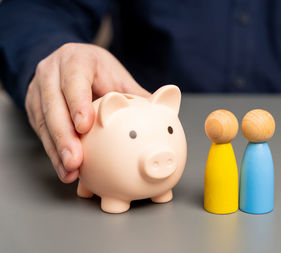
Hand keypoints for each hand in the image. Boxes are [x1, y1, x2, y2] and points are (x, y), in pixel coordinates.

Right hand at [25, 43, 149, 182]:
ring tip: (71, 171)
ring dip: (57, 150)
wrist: (67, 64)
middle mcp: (52, 72)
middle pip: (54, 105)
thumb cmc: (97, 71)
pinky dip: (53, 153)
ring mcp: (38, 90)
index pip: (74, 79)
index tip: (84, 125)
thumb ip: (136, 95)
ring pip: (43, 122)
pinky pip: (40, 132)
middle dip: (64, 135)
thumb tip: (161, 113)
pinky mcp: (33, 107)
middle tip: (76, 160)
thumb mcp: (116, 76)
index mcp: (76, 60)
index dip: (77, 102)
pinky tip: (65, 170)